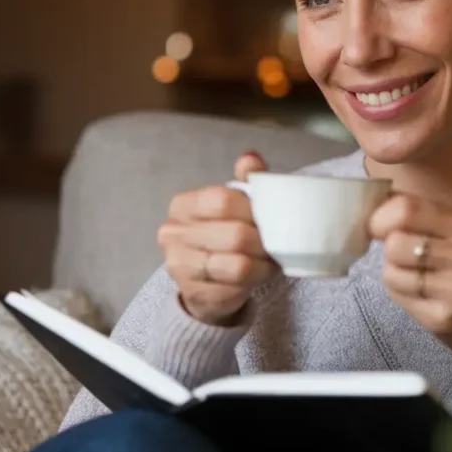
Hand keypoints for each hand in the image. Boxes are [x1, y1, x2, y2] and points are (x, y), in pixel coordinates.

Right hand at [157, 152, 278, 325]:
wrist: (206, 282)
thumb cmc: (223, 234)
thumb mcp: (235, 204)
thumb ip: (246, 180)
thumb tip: (250, 158)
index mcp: (183, 205)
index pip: (222, 200)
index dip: (253, 209)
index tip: (271, 216)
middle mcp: (173, 234)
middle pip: (235, 235)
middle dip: (264, 241)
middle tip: (278, 243)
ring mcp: (180, 267)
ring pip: (238, 265)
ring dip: (264, 264)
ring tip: (270, 259)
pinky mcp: (195, 294)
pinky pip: (238, 288)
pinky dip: (257, 280)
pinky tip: (260, 274)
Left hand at [368, 193, 451, 412]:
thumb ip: (427, 220)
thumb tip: (377, 205)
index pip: (406, 208)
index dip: (380, 216)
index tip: (378, 226)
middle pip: (394, 241)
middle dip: (388, 249)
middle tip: (401, 257)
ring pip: (391, 270)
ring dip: (394, 274)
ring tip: (417, 280)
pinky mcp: (442, 318)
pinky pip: (398, 297)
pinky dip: (402, 296)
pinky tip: (424, 298)